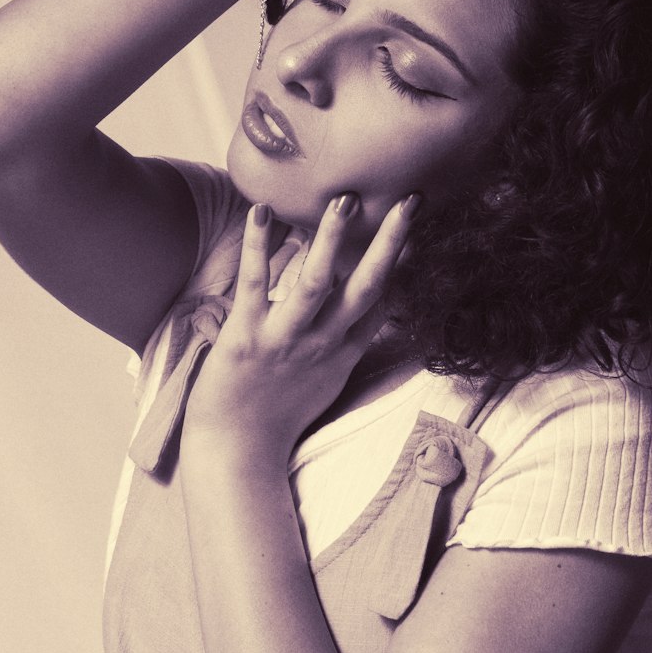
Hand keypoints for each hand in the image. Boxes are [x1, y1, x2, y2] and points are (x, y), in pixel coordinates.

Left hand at [183, 192, 419, 468]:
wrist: (237, 452)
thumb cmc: (278, 415)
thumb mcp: (327, 382)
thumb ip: (346, 343)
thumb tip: (365, 312)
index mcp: (343, 353)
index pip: (381, 301)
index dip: (401, 261)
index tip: (414, 222)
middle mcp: (323, 344)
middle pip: (365, 287)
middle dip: (390, 242)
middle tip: (409, 202)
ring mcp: (286, 341)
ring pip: (316, 283)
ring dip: (331, 240)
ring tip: (345, 200)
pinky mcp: (246, 338)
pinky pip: (255, 285)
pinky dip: (258, 247)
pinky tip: (261, 212)